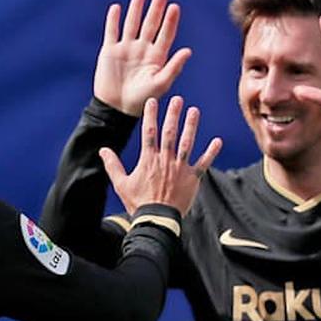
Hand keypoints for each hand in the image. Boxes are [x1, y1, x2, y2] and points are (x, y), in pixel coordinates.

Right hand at [94, 0, 191, 115]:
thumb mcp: (160, 84)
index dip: (170, 21)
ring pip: (132, 24)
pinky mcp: (110, 51)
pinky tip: (117, 8)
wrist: (117, 108)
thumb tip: (189, 51)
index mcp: (156, 57)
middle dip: (156, 9)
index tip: (175, 7)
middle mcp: (142, 49)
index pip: (165, 34)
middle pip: (150, 24)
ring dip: (136, 9)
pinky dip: (113, 20)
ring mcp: (126, 48)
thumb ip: (174, 67)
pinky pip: (112, 32)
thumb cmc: (142, 100)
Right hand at [100, 96, 221, 215]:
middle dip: (173, 114)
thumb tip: (103, 150)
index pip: (149, 132)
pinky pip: (203, 163)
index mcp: (148, 160)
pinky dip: (211, 152)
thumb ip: (113, 165)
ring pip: (187, 143)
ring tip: (194, 111)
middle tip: (177, 99)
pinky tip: (217, 141)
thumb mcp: (121, 184)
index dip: (151, 116)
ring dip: (191, 126)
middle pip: (170, 133)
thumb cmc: (138, 203)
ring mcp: (180, 169)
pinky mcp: (192, 179)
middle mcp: (165, 160)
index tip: (153, 102)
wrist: (157, 220)